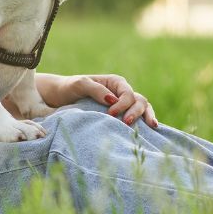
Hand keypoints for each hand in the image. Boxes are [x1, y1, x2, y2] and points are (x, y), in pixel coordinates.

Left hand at [38, 73, 157, 127]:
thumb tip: (113, 100)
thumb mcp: (80, 84)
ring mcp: (123, 105)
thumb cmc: (70, 88)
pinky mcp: (121, 116)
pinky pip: (137, 118)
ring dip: (146, 116)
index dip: (123, 104)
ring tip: (150, 127)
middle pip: (139, 100)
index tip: (111, 114)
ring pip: (143, 108)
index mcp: (115, 82)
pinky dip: (144, 122)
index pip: (128, 93)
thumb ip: (96, 89)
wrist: (61, 98)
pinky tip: (151, 130)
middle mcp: (122, 93)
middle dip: (136, 112)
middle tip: (126, 123)